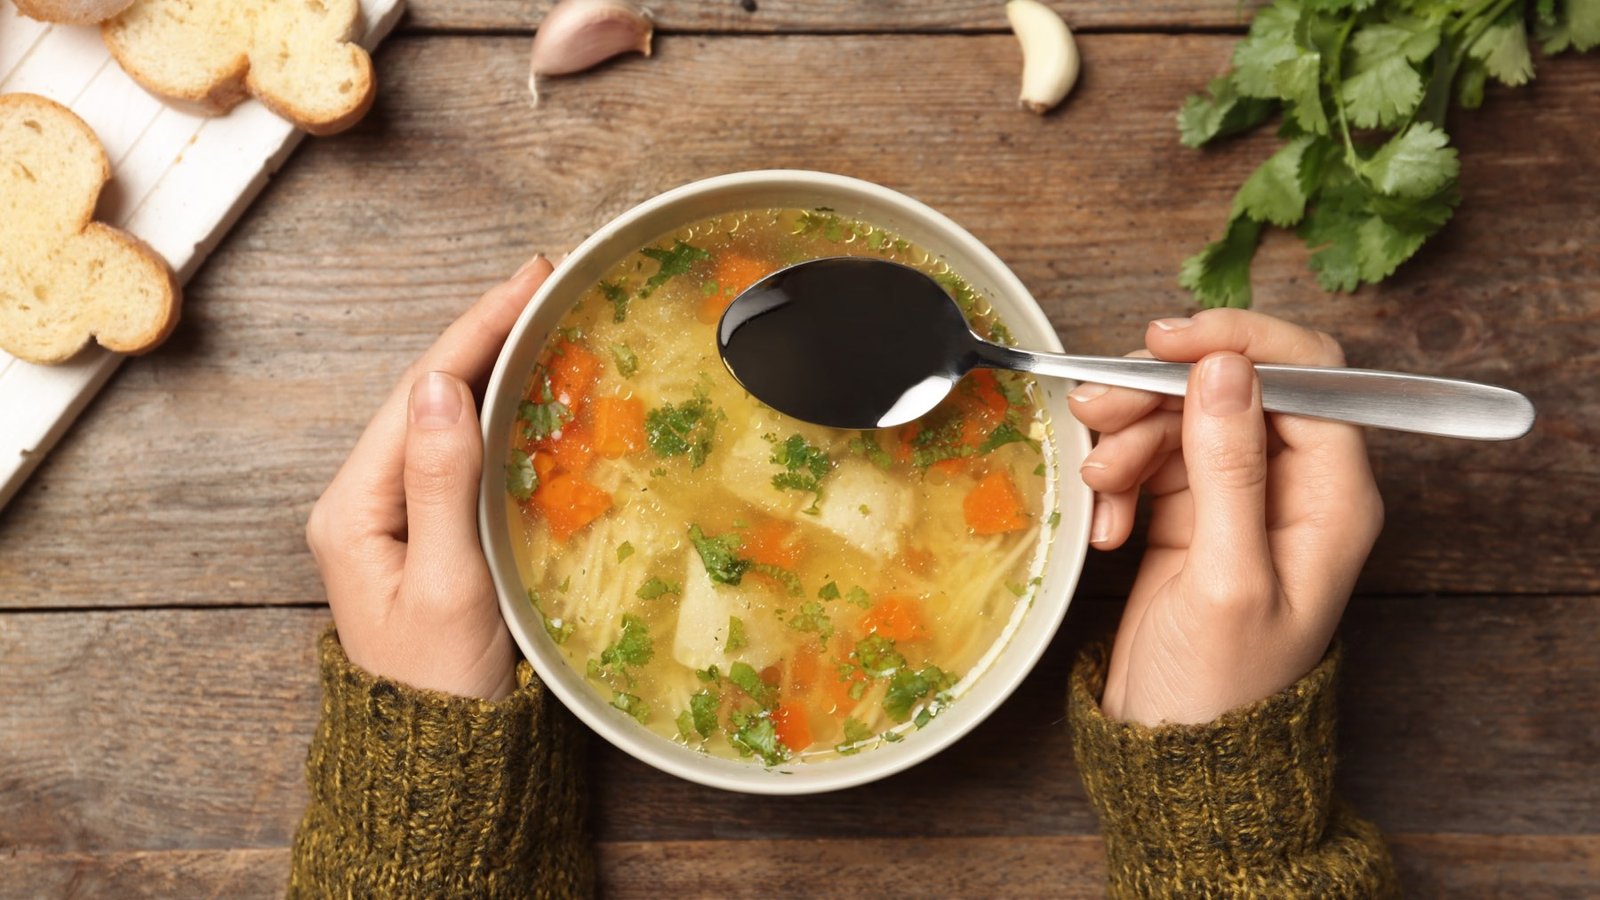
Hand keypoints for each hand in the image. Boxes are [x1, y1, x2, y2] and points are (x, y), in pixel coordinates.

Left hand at [305, 255, 553, 699]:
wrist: (442, 761)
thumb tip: (441, 386)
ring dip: (493, 364)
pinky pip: (463, 453)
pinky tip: (532, 389)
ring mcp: (396, 515)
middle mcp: (366, 500)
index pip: (420, 392)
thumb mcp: (446, 584)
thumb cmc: (444, 686)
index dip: (475, 328)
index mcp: (355, 507)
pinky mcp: (430, 532)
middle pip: (428, 393)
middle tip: (546, 281)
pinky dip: (500, 412)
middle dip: (485, 332)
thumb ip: (442, 484)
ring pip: (446, 417)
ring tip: (544, 317)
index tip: (528, 278)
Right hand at [1069, 309, 1382, 725]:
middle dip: (1159, 394)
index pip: (1306, 374)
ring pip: (1182, 418)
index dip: (1235, 345)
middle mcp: (1294, 485)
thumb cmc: (1221, 686)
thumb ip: (1229, 467)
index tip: (1163, 344)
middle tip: (1096, 410)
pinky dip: (1120, 482)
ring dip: (1129, 439)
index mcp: (1334, 495)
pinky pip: (1152, 460)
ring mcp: (1240, 497)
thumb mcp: (1227, 577)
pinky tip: (1108, 528)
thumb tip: (1224, 367)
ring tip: (1097, 487)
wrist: (1178, 753)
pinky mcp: (1193, 514)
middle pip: (1231, 388)